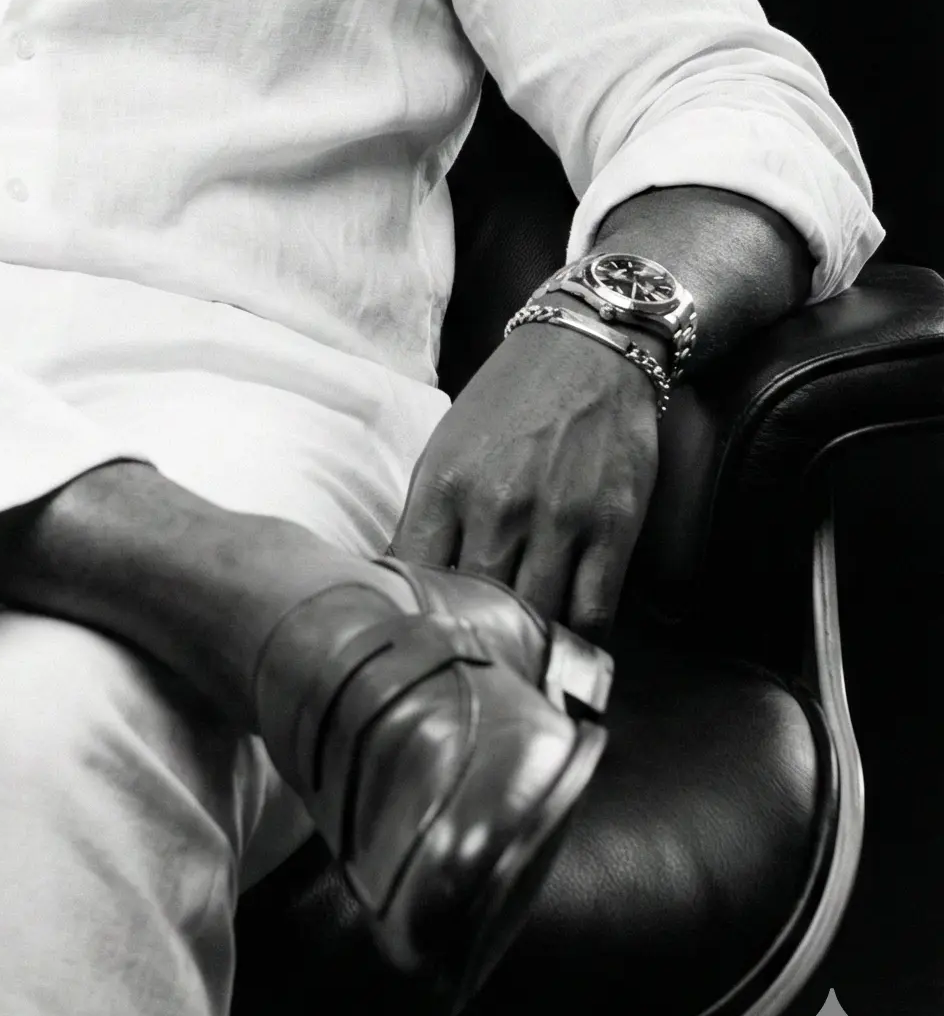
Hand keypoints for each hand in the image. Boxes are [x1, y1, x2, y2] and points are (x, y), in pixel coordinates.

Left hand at [389, 320, 659, 639]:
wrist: (586, 351)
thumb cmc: (507, 403)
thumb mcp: (446, 450)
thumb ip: (428, 518)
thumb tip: (403, 584)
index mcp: (445, 485)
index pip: (416, 578)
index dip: (417, 615)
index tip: (421, 635)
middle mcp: (498, 506)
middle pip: (477, 607)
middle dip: (473, 637)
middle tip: (474, 662)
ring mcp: (559, 519)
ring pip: (536, 619)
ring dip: (528, 647)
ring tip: (519, 664)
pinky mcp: (612, 527)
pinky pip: (593, 612)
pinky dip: (578, 642)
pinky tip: (567, 649)